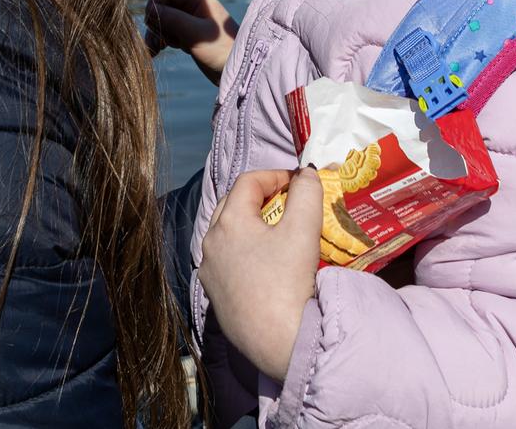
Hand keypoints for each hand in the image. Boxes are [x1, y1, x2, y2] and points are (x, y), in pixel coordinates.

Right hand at [143, 0, 235, 84]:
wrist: (237, 71)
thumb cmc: (221, 50)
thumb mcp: (195, 33)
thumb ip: (172, 19)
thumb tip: (150, 10)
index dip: (156, 1)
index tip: (150, 20)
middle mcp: (194, 7)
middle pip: (163, 5)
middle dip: (155, 22)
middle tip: (157, 39)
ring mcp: (190, 22)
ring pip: (163, 21)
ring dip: (156, 33)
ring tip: (155, 50)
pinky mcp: (188, 36)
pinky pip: (168, 33)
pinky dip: (160, 41)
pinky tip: (155, 53)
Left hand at [200, 168, 319, 381]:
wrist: (278, 340)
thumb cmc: (289, 280)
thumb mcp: (304, 229)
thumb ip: (307, 192)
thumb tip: (307, 174)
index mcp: (229, 221)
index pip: (248, 182)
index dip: (276, 175)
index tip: (299, 182)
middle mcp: (210, 242)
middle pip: (232, 205)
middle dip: (259, 198)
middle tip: (286, 203)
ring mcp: (209, 271)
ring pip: (227, 235)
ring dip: (250, 226)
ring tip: (276, 233)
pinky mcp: (214, 296)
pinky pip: (226, 262)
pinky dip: (243, 253)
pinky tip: (263, 265)